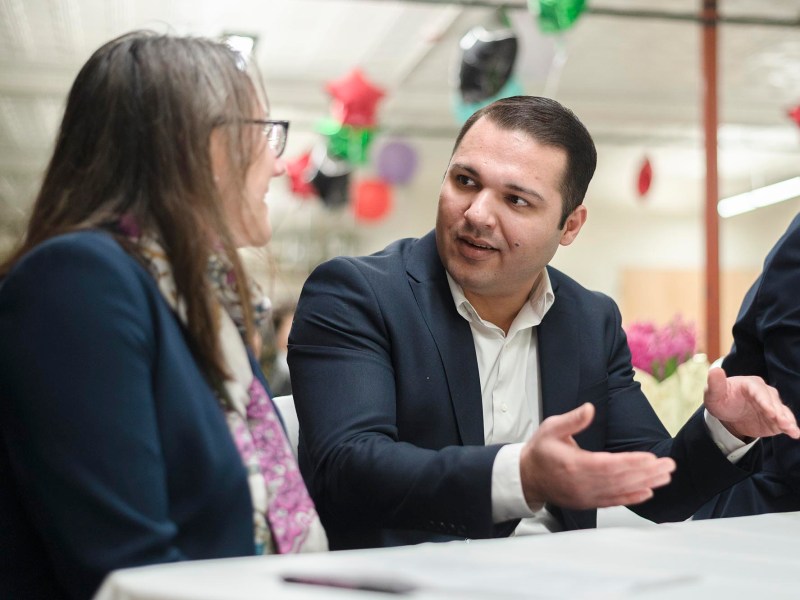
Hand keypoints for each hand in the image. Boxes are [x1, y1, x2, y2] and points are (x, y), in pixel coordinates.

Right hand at [519, 403, 675, 510]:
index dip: (631, 463)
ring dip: (645, 484)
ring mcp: (585, 496)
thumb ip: (572, 420)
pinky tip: (647, 493)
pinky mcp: (588, 502)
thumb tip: (589, 408)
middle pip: (620, 479)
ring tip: (664, 477)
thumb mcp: (551, 428)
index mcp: (573, 465)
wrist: (527, 477)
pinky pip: (613, 501)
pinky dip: (631, 498)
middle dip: (646, 473)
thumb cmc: (540, 452)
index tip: (650, 458)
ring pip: (620, 491)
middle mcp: (581, 484)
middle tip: (667, 466)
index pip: (608, 465)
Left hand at [703, 367, 799, 440]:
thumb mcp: (713, 392)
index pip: (759, 391)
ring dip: (787, 420)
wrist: (728, 413)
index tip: (769, 412)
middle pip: (773, 402)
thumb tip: (715, 370)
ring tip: (791, 430)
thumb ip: (715, 383)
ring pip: (782, 412)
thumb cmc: (721, 399)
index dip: (765, 401)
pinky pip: (785, 422)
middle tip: (783, 423)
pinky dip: (790, 427)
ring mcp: (772, 405)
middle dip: (778, 413)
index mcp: (750, 384)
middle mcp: (765, 393)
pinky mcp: (776, 418)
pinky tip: (795, 433)